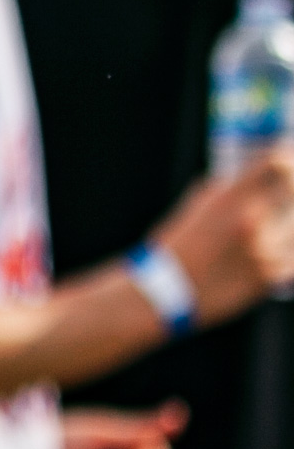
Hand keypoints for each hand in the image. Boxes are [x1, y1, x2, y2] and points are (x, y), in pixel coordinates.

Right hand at [151, 152, 293, 324]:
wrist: (166, 291)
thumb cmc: (178, 243)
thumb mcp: (197, 204)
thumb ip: (230, 188)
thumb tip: (259, 173)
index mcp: (229, 200)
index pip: (276, 165)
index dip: (287, 157)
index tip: (289, 159)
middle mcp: (252, 223)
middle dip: (293, 189)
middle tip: (289, 189)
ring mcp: (266, 252)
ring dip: (291, 219)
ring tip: (279, 220)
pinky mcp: (272, 278)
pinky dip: (290, 247)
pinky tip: (280, 243)